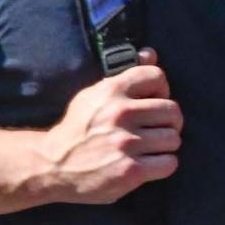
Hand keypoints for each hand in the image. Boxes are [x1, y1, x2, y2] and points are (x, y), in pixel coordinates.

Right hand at [41, 47, 181, 203]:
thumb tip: (150, 53)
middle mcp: (121, 114)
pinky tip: (148, 164)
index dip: (160, 90)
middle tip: (154, 129)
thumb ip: (127, 74)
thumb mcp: (95, 95)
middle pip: (173, 111)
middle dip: (167, 122)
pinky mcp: (129, 170)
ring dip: (164, 145)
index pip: (157, 76)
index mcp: (112, 90)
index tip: (151, 102)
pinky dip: (162, 165)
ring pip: (173, 138)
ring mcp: (125, 143)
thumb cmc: (79, 128)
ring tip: (148, 148)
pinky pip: (168, 163)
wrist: (51, 166)